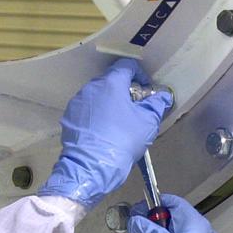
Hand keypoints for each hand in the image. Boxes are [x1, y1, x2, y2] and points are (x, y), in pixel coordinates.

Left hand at [38, 58, 171, 207]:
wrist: (92, 167)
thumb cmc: (123, 140)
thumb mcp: (148, 122)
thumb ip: (157, 104)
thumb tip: (163, 95)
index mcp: (111, 83)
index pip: (127, 66)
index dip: (140, 75)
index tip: (146, 90)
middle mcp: (91, 87)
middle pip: (111, 80)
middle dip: (125, 90)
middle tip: (136, 107)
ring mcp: (77, 102)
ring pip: (98, 95)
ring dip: (110, 102)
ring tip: (119, 121)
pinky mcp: (69, 117)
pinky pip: (87, 109)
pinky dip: (97, 114)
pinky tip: (104, 131)